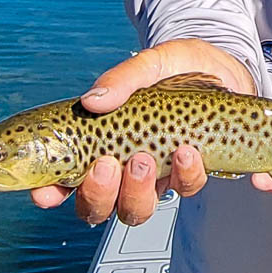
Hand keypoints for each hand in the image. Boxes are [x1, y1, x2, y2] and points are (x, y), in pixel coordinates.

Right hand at [29, 47, 217, 225]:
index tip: (45, 192)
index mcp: (101, 140)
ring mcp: (156, 173)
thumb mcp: (149, 64)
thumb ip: (122, 80)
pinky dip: (187, 176)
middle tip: (108, 164)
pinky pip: (185, 188)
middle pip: (98, 206)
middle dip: (98, 194)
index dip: (50, 193)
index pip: (64, 179)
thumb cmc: (178, 66)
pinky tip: (189, 152)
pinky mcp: (189, 172)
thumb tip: (93, 101)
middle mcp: (123, 165)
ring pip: (136, 208)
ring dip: (137, 192)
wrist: (225, 68)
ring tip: (146, 159)